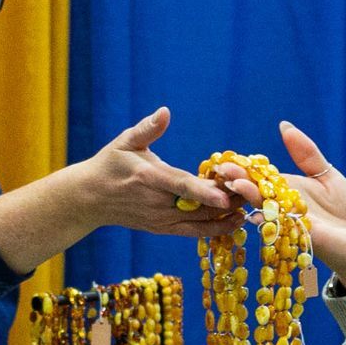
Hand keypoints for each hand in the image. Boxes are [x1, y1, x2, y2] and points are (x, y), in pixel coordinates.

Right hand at [72, 107, 245, 237]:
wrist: (89, 199)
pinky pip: (193, 233)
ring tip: (252, 207)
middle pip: (197, 207)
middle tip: (255, 192)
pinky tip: (236, 223)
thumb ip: (147, 129)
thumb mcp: (125, 142)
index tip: (226, 195)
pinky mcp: (162, 230)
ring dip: (226, 217)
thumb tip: (165, 111)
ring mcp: (159, 220)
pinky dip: (215, 230)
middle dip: (227, 202)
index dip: (204, 192)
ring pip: (199, 222)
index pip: (181, 186)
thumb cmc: (109, 164)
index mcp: (148, 178)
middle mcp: (156, 204)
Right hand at [212, 121, 345, 289]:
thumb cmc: (345, 209)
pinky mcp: (303, 237)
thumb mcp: (326, 174)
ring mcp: (290, 223)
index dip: (242, 167)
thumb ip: (306, 153)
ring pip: (265, 208)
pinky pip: (284, 226)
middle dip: (239, 180)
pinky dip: (271, 217)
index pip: (259, 176)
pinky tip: (258, 210)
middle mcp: (282, 206)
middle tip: (222, 168)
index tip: (224, 159)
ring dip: (250, 196)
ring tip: (236, 182)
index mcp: (285, 189)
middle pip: (256, 191)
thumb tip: (284, 125)